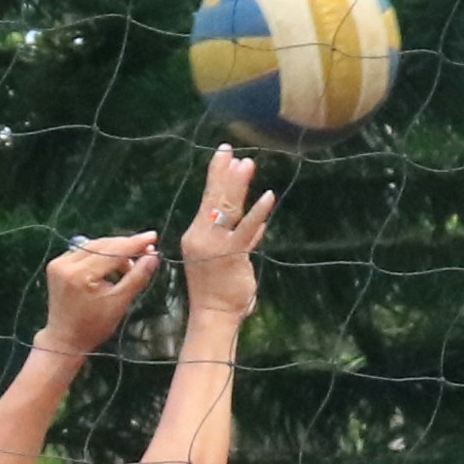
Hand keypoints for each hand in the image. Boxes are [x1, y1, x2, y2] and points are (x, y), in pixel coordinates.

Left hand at [39, 229, 164, 357]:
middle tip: (146, 249)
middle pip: (102, 245)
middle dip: (125, 246)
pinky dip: (99, 255)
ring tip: (129, 264)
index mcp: (80, 275)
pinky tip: (111, 265)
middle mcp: (65, 265)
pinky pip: (83, 252)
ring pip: (93, 246)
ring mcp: (58, 263)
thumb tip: (153, 256)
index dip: (135, 244)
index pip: (112, 252)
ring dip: (113, 250)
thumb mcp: (119, 303)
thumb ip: (137, 277)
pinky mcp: (56, 265)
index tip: (152, 237)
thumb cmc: (93, 327)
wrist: (65, 340)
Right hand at [176, 147, 275, 328]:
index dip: (216, 176)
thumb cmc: (218, 291)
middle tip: (229, 149)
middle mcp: (202, 235)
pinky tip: (267, 196)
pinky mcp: (231, 254)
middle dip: (223, 171)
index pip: (207, 199)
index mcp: (196, 234)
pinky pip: (247, 229)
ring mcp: (215, 244)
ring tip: (246, 163)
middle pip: (214, 197)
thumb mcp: (227, 259)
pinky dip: (258, 212)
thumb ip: (241, 239)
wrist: (213, 314)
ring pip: (227, 207)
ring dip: (238, 184)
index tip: (224, 156)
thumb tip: (258, 224)